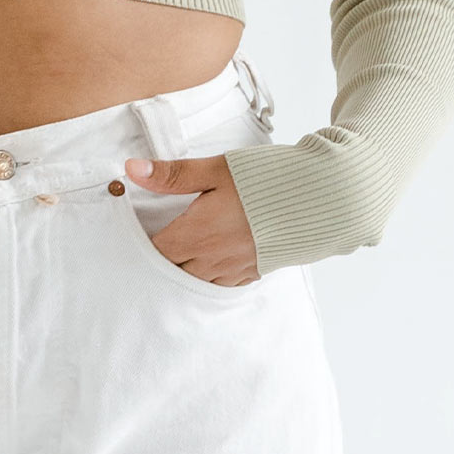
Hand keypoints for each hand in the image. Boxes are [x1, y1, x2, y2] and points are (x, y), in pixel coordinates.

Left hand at [124, 156, 258, 285]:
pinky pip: (222, 284)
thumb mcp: (216, 169)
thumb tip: (132, 169)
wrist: (321, 199)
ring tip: (184, 253)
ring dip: (186, 270)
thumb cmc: (267, 180)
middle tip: (162, 243)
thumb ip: (173, 174)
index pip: (156, 251)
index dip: (145, 244)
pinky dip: (211, 275)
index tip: (143, 233)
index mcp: (196, 233)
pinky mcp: (253, 272)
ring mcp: (233, 269)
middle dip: (164, 260)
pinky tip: (213, 259)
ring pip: (196, 281)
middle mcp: (212, 258)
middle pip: (173, 271)